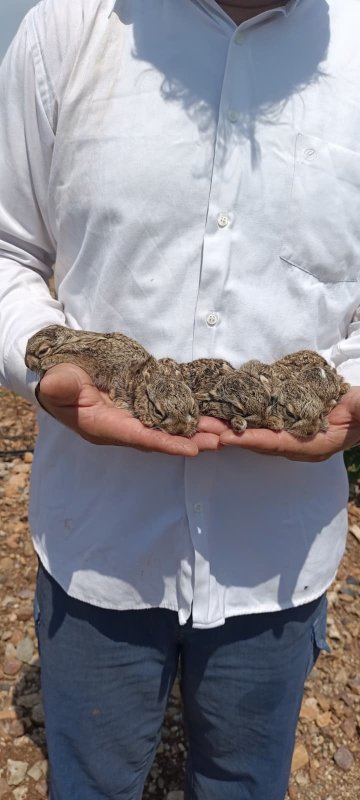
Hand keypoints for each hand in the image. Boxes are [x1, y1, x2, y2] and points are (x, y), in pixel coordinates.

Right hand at [36, 364, 226, 455]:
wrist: (58, 374)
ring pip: (168, 428)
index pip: (139, 438)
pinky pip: (167, 414)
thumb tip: (56, 387)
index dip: (166, 444)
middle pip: (161, 437)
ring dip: (196, 431)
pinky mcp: (139, 407)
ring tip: (224, 432)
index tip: (193, 449)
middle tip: (222, 440)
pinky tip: (208, 414)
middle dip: (191, 440)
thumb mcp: (56, 382)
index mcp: (104, 426)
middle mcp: (122, 428)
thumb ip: (59, 387)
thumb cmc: (58, 379)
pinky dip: (188, 416)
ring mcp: (132, 419)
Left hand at [204, 387, 359, 461]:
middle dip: (231, 436)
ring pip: (255, 436)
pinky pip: (259, 428)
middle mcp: (300, 447)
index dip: (253, 439)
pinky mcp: (287, 429)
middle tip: (203, 429)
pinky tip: (222, 415)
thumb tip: (357, 406)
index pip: (280, 442)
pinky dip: (240, 422)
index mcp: (316, 445)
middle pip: (259, 442)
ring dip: (230, 429)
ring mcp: (293, 439)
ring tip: (203, 422)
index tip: (228, 436)